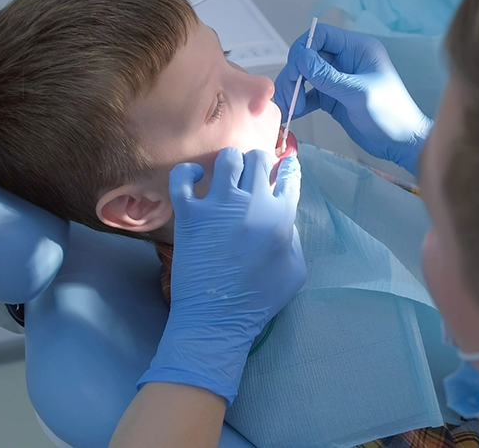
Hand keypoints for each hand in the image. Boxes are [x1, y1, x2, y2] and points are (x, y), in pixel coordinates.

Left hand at [137, 148, 305, 404]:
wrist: (216, 319)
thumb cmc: (259, 300)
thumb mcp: (295, 271)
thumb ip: (294, 238)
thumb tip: (283, 216)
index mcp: (280, 217)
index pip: (288, 177)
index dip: (287, 168)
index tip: (282, 168)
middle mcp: (252, 204)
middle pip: (258, 159)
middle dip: (258, 162)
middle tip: (252, 174)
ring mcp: (218, 206)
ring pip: (226, 159)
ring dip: (230, 162)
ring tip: (227, 175)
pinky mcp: (189, 214)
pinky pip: (182, 177)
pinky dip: (188, 172)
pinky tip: (194, 178)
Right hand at [275, 23, 431, 175]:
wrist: (401, 142)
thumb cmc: (389, 114)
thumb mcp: (357, 94)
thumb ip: (327, 76)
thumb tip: (300, 57)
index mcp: (357, 49)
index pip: (321, 36)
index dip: (303, 49)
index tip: (294, 70)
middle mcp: (346, 60)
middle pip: (309, 56)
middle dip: (295, 74)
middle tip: (288, 96)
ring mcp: (338, 79)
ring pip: (306, 76)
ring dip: (294, 89)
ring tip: (290, 109)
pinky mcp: (333, 97)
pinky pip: (310, 94)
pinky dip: (300, 102)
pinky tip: (294, 113)